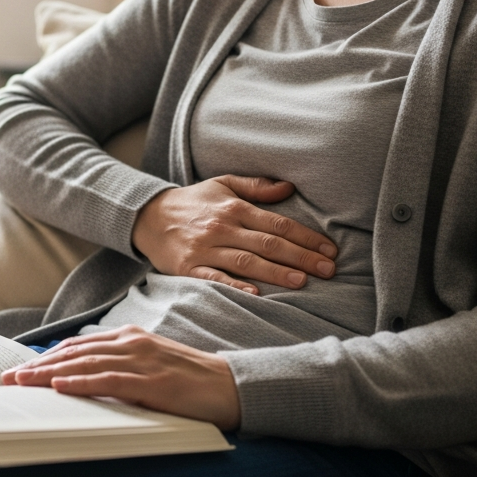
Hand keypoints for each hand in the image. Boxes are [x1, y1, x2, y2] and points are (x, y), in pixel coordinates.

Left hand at [2, 325, 240, 429]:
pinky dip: (82, 382)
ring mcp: (142, 361)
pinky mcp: (153, 382)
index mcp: (130, 338)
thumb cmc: (191, 382)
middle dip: (37, 366)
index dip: (46, 357)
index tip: (19, 369)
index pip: (78, 347)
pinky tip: (60, 387)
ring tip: (22, 382)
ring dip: (49, 374)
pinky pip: (110, 381)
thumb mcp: (150, 369)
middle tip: (7, 378)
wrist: (233, 388)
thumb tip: (84, 382)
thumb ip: (120, 370)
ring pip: (85, 364)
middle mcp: (132, 343)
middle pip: (74, 353)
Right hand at [132, 175, 336, 292]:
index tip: (328, 249)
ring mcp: (204, 249)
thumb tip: (289, 187)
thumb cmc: (192, 202)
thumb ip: (256, 186)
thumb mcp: (222, 184)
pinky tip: (255, 292)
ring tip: (302, 282)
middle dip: (301, 257)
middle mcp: (222, 227)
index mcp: (234, 207)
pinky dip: (234, 285)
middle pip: (268, 244)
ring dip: (276, 272)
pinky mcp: (188, 267)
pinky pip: (214, 278)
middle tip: (328, 270)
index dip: (306, 236)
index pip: (278, 224)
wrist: (147, 216)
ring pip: (246, 262)